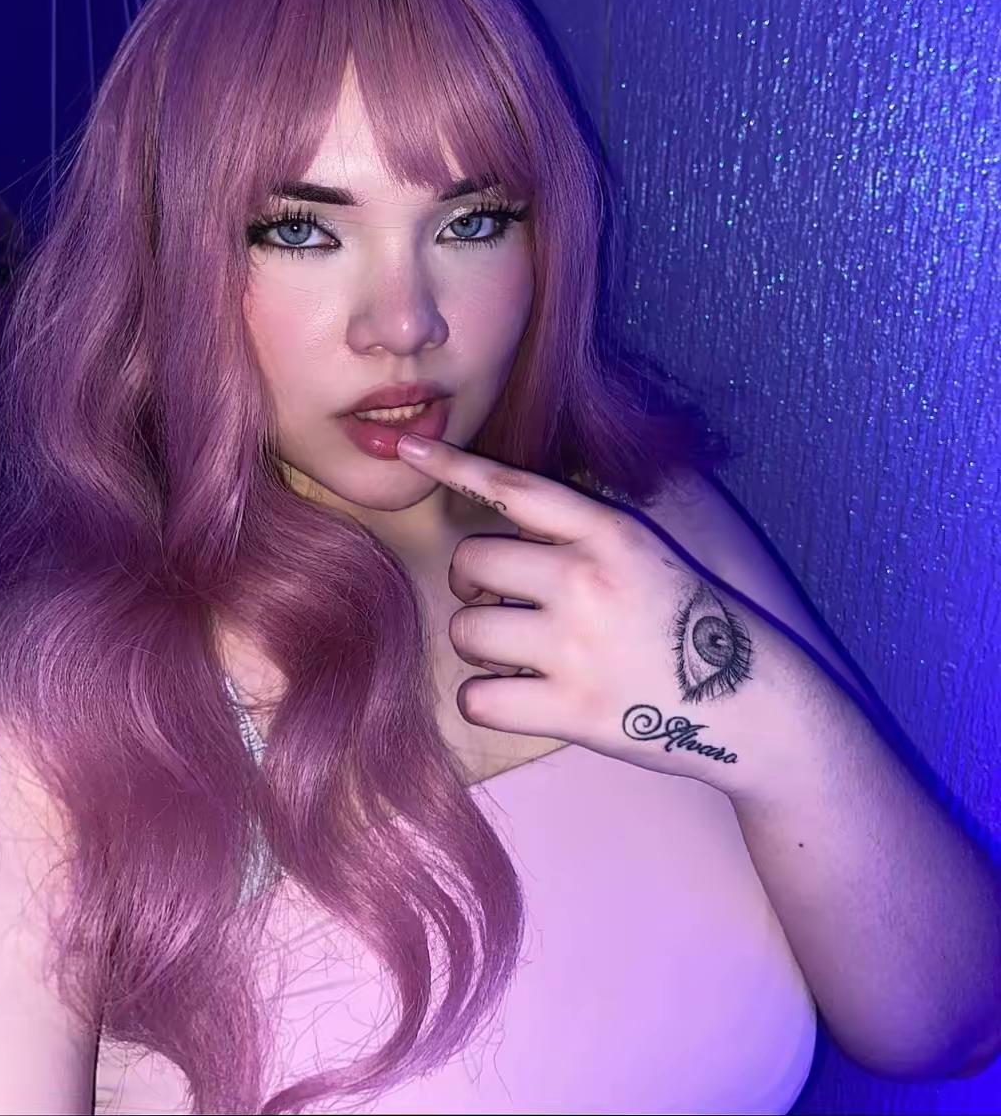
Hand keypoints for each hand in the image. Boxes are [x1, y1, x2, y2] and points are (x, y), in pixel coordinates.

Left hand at [394, 432, 772, 789]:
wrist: (751, 704)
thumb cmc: (686, 624)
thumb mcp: (644, 553)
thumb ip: (577, 534)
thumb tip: (497, 521)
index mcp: (609, 532)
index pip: (514, 487)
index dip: (452, 466)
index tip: (406, 448)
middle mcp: (588, 579)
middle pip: (470, 563)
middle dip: (473, 586)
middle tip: (503, 605)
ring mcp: (577, 646)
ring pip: (465, 631)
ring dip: (481, 645)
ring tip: (522, 655)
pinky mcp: (571, 710)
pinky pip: (476, 697)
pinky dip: (486, 698)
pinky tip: (519, 697)